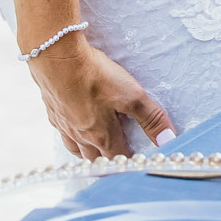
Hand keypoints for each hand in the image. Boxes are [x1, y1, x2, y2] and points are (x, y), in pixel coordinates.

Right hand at [27, 34, 174, 157]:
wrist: (56, 57)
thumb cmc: (95, 76)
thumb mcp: (132, 95)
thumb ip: (152, 119)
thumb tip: (169, 141)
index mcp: (102, 136)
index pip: (119, 159)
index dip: (131, 162)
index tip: (139, 163)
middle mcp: (81, 136)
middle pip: (96, 160)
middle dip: (109, 162)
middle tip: (119, 161)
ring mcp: (64, 124)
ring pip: (76, 150)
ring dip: (88, 154)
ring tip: (97, 152)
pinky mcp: (52, 111)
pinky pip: (62, 132)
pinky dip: (71, 136)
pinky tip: (73, 127)